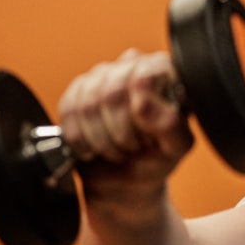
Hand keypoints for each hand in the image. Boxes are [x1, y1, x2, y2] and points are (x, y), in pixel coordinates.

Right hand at [58, 49, 194, 196]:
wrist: (125, 179)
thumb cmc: (156, 158)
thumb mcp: (176, 147)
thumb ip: (169, 124)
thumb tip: (141, 103)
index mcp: (168, 72)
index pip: (146, 75)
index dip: (139, 111)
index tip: (147, 138)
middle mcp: (135, 65)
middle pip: (114, 90)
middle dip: (120, 131)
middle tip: (130, 148)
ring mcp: (105, 74)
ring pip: (89, 101)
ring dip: (100, 138)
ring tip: (115, 150)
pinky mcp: (79, 88)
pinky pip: (69, 108)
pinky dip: (80, 137)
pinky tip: (93, 147)